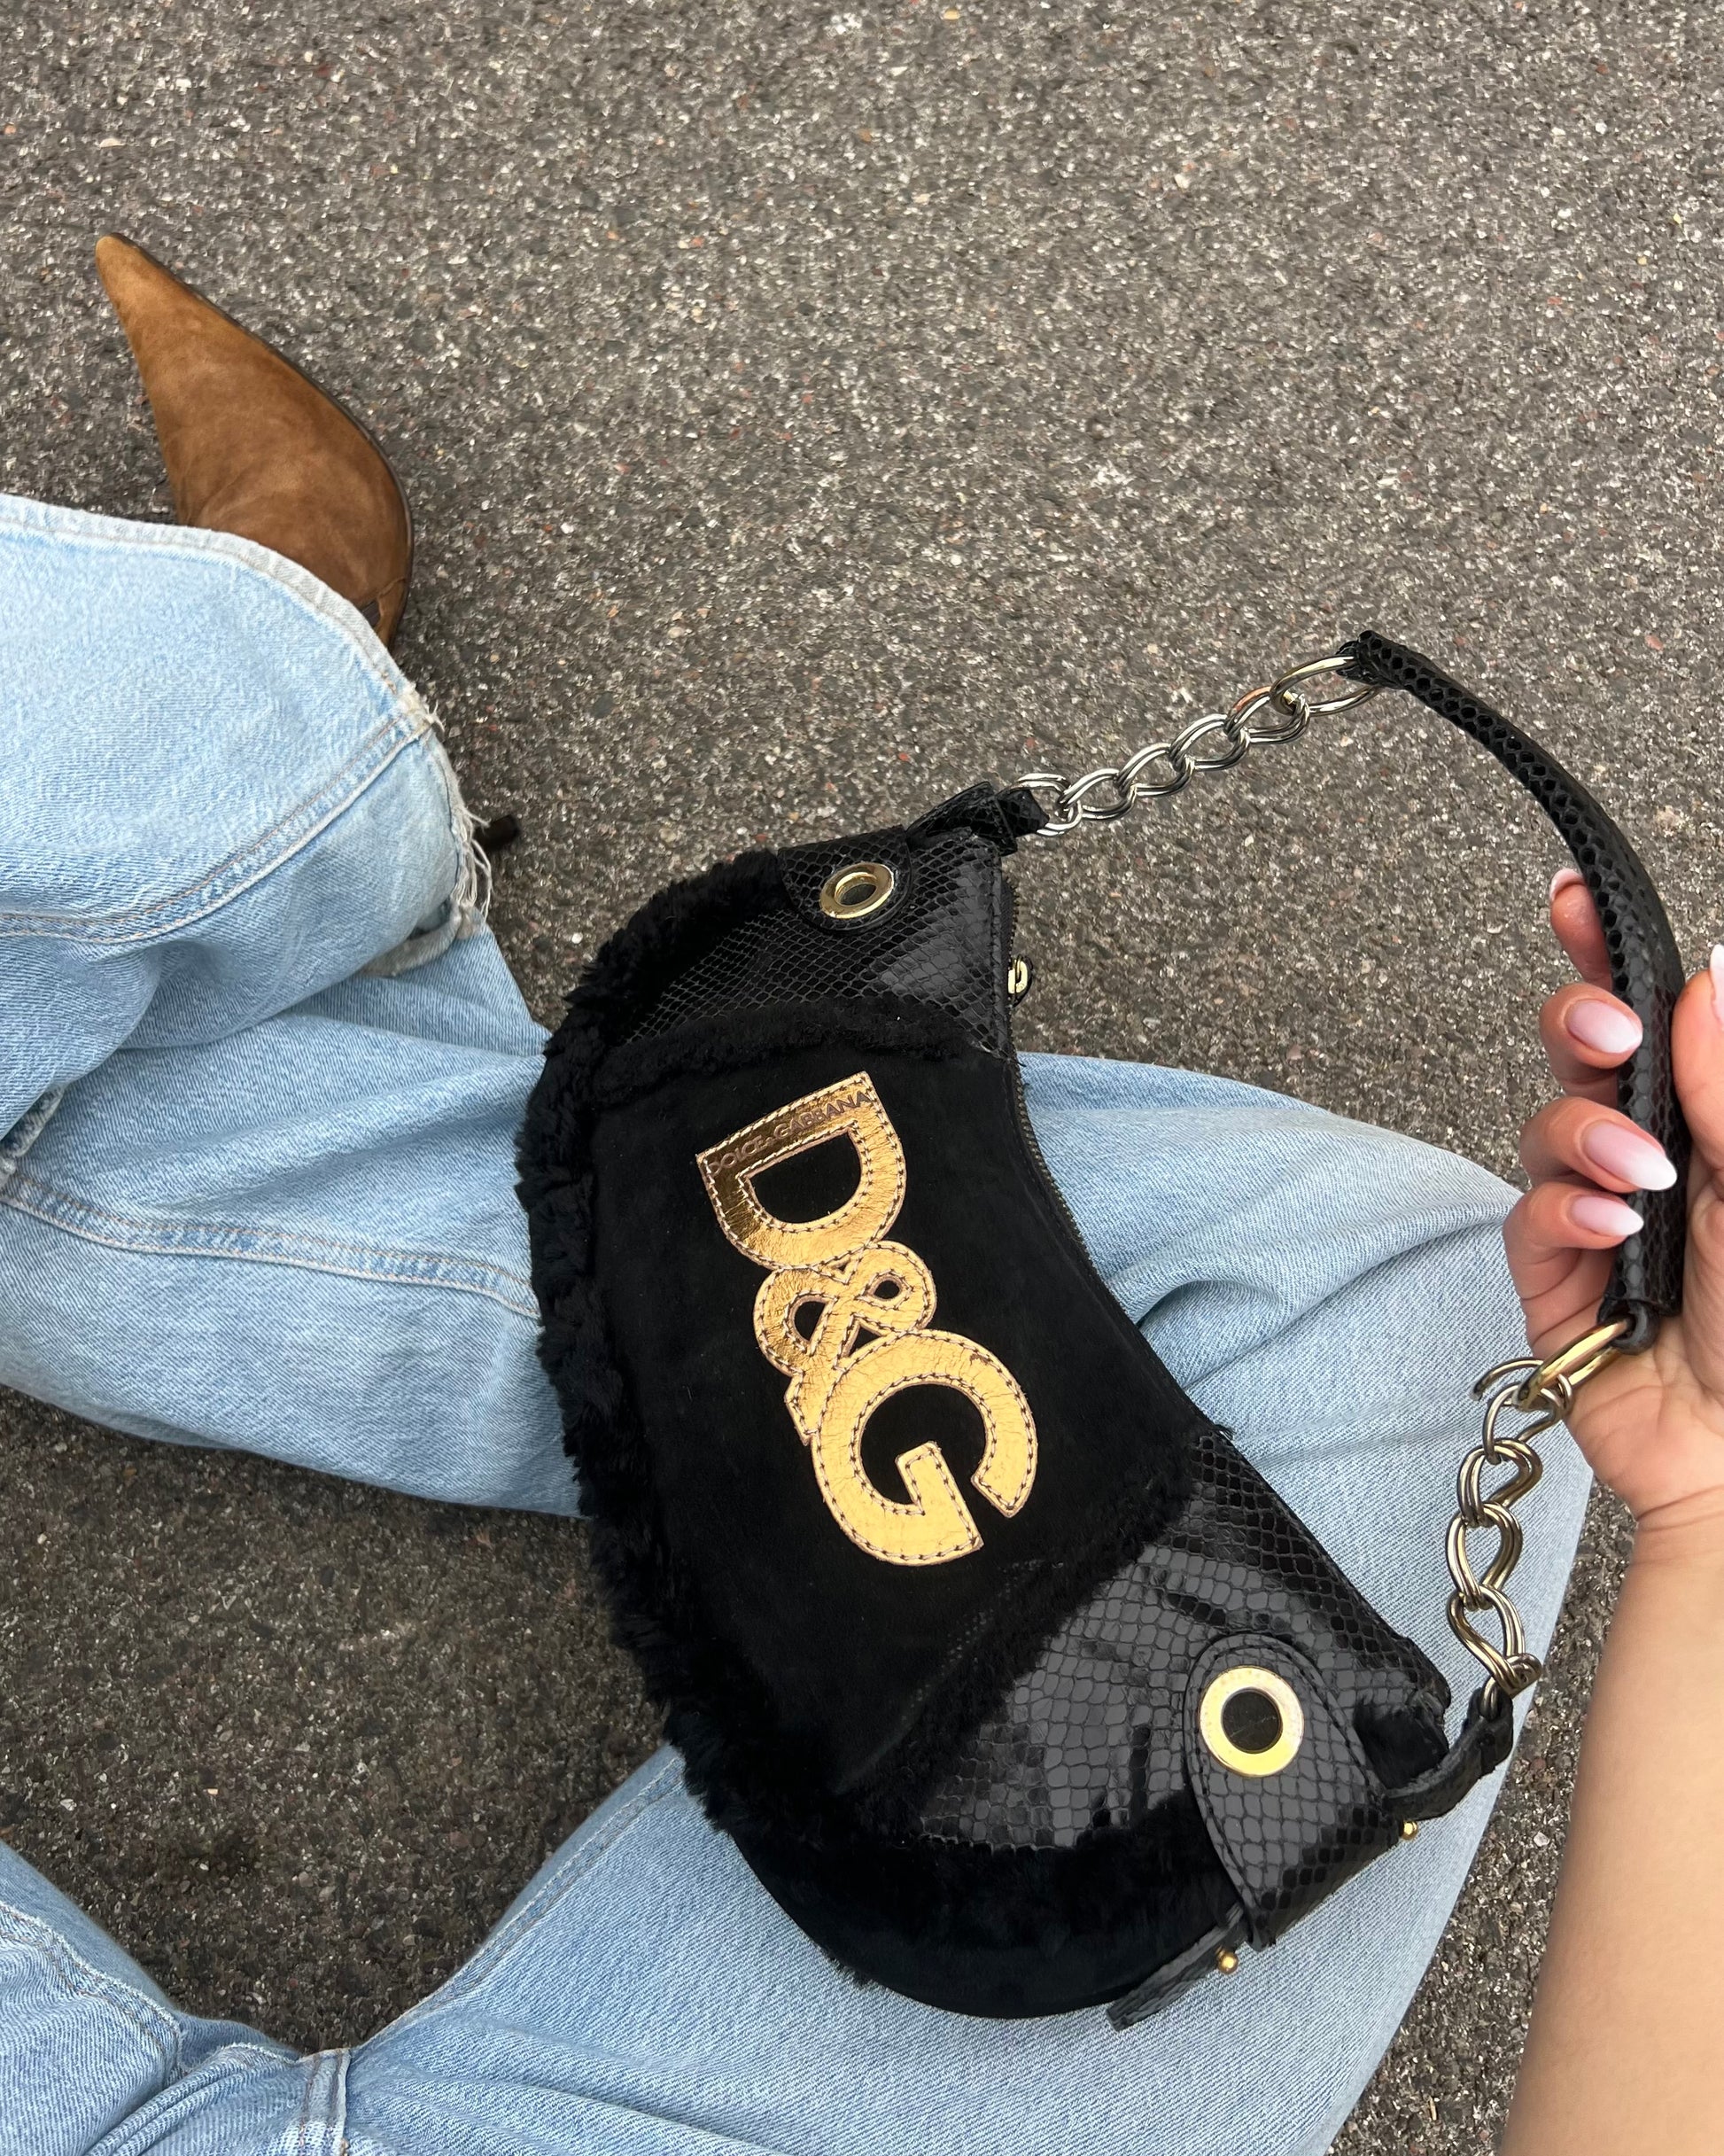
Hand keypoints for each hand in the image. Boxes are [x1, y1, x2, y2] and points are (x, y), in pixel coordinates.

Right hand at [1505, 870, 1723, 1534]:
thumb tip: (1706, 980)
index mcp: (1717, 1123)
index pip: (1655, 1018)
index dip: (1609, 951)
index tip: (1575, 898)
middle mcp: (1658, 1155)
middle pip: (1584, 1053)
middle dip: (1581, 1023)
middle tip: (1608, 1037)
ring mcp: (1600, 1213)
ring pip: (1549, 1125)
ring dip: (1588, 1136)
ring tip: (1641, 1180)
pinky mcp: (1555, 1278)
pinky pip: (1528, 1215)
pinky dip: (1563, 1212)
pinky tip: (1609, 1232)